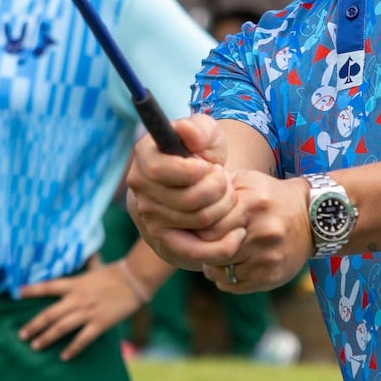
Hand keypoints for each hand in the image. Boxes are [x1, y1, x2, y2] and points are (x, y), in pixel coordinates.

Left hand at [17, 263, 148, 361]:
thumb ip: (86, 264)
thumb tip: (85, 252)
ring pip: (61, 328)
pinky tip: (63, 357)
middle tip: (22, 335)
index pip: (48, 287)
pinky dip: (72, 349)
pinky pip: (83, 339)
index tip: (17, 293)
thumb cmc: (116, 273)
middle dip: (34, 326)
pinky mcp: (100, 323)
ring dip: (47, 338)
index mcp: (75, 284)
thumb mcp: (96, 266)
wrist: (136, 280)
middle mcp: (77, 299)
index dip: (32, 290)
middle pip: (49, 314)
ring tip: (35, 346)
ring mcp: (88, 312)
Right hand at [124, 114, 246, 268]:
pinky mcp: (168, 244)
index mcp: (144, 158)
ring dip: (225, 207)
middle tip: (224, 181)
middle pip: (188, 199)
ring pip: (200, 221)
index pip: (161, 170)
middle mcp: (141, 192)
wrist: (196, 185)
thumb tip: (187, 133)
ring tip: (227, 196)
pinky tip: (239, 233)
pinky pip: (197, 252)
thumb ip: (198, 128)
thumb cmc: (200, 155)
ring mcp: (152, 221)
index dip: (193, 170)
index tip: (207, 166)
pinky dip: (224, 245)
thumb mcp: (204, 134)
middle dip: (219, 188)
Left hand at [204, 172, 310, 294]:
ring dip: (213, 265)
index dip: (195, 229)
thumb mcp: (248, 181)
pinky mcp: (271, 277)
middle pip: (211, 251)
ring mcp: (267, 258)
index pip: (207, 226)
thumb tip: (187, 193)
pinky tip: (233, 264)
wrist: (314, 219)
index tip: (194, 228)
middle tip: (202, 243)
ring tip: (220, 252)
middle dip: (201, 248)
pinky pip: (233, 286)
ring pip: (218, 272)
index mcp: (252, 206)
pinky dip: (226, 278)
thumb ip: (218, 186)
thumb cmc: (272, 197)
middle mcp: (262, 233)